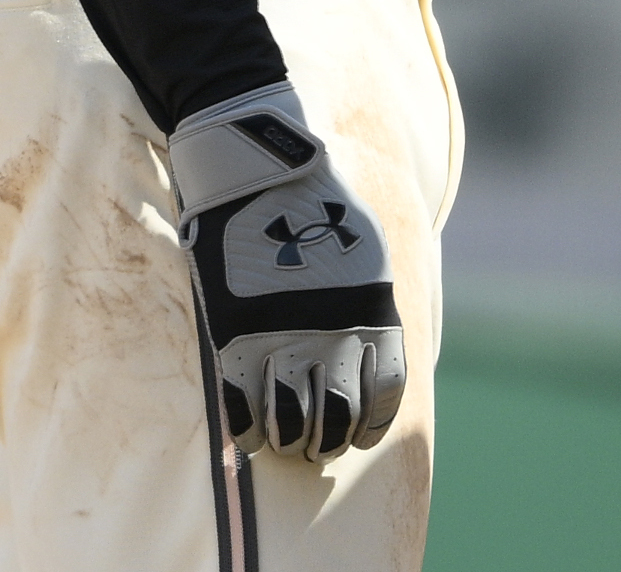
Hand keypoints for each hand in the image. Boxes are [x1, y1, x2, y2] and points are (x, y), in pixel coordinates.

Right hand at [168, 80, 405, 460]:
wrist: (267, 177)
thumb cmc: (319, 208)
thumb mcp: (367, 255)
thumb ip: (370, 304)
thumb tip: (372, 343)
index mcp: (372, 317)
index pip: (383, 396)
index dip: (372, 424)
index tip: (361, 433)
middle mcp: (333, 338)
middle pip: (337, 418)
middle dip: (328, 439)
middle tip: (317, 443)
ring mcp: (283, 340)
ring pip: (292, 424)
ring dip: (291, 440)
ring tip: (287, 442)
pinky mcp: (238, 338)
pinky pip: (243, 409)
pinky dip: (246, 433)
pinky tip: (248, 438)